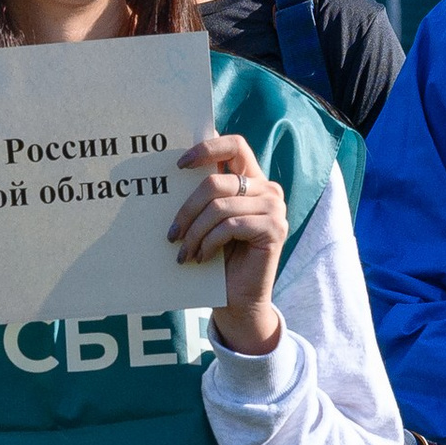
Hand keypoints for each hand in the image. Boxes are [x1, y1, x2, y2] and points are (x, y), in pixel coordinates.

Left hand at [171, 134, 288, 354]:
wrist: (238, 299)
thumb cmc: (217, 259)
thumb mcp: (207, 222)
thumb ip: (202, 197)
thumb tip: (171, 174)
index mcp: (250, 179)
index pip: (234, 145)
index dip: (206, 148)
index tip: (178, 166)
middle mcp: (267, 188)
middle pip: (217, 181)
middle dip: (187, 208)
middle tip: (171, 234)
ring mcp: (274, 207)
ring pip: (220, 207)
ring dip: (195, 233)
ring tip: (183, 253)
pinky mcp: (274, 228)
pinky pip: (231, 226)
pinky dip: (209, 243)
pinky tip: (201, 258)